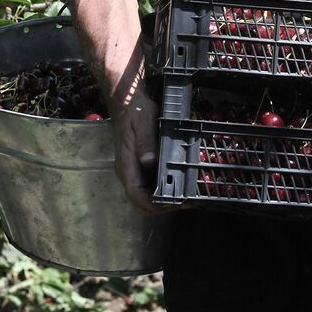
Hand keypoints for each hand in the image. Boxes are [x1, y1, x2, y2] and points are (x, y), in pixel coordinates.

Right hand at [111, 91, 172, 213]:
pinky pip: (149, 186)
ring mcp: (133, 170)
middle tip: (184, 202)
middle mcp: (128, 171)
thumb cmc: (135, 111)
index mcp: (127, 164)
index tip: (172, 204)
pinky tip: (177, 186)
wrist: (127, 103)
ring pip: (144, 196)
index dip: (152, 204)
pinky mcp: (139, 167)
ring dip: (162, 202)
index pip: (135, 194)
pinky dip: (162, 191)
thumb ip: (146, 141)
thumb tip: (150, 161)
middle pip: (140, 201)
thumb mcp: (143, 121)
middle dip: (160, 207)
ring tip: (184, 197)